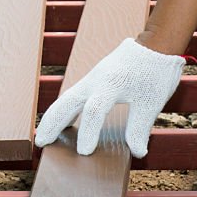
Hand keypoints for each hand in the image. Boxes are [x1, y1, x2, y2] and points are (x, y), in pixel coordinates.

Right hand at [34, 37, 185, 156]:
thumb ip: (140, 128)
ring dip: (54, 116)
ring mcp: (93, 78)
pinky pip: (74, 95)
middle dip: (53, 122)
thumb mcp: (152, 102)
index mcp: (112, 84)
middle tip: (41, 143)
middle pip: (68, 101)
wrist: (155, 44)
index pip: (95, 111)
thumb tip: (139, 153)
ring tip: (43, 136)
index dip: (88, 132)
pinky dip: (64, 109)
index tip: (84, 152)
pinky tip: (63, 123)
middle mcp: (97, 80)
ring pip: (67, 98)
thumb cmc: (156, 73)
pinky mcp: (94, 79)